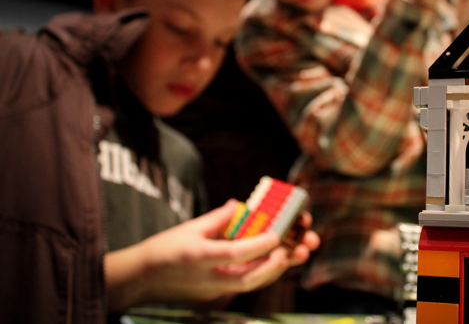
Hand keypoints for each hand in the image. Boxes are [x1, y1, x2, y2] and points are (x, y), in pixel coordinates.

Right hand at [104, 199, 318, 311]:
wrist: (141, 279)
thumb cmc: (163, 249)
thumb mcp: (189, 228)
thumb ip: (218, 218)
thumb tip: (239, 205)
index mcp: (198, 258)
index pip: (234, 254)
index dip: (258, 245)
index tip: (277, 235)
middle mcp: (207, 278)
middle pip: (249, 278)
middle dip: (276, 265)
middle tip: (296, 249)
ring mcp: (212, 290)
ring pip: (250, 284)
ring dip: (274, 270)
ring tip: (295, 254)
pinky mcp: (215, 294)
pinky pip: (244, 284)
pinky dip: (261, 273)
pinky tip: (276, 260)